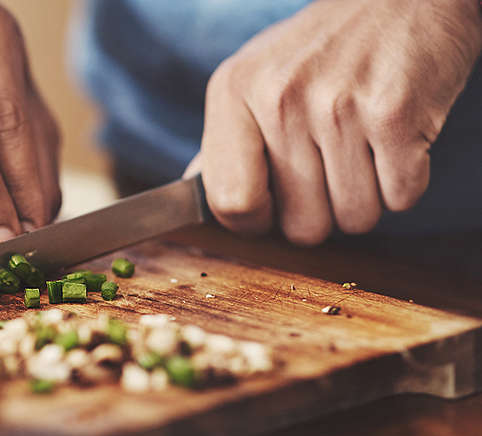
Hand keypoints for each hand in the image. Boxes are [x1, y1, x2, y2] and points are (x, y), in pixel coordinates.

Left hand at [185, 0, 481, 243]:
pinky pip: (401, 197)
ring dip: (367, 198)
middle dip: (322, 213)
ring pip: (354, 218)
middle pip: (301, 226)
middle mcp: (278, 98)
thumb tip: (192, 192)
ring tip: (363, 148)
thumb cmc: (323, 48)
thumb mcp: (254, 78)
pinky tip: (394, 140)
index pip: (230, 203)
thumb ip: (223, 142)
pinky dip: (404, 182)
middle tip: (331, 167)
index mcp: (233, 91)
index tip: (274, 208)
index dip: (256, 222)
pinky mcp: (394, 113)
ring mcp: (336, 106)